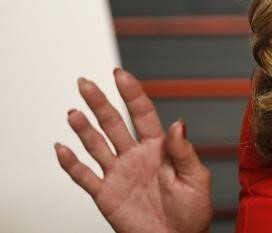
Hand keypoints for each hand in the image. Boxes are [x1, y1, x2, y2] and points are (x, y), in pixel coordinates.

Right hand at [55, 68, 212, 232]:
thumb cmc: (192, 212)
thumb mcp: (195, 177)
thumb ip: (183, 151)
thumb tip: (178, 123)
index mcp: (159, 148)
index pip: (142, 113)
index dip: (131, 93)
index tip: (119, 74)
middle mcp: (136, 156)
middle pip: (114, 123)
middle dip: (100, 103)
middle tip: (86, 83)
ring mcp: (119, 173)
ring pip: (96, 145)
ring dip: (84, 129)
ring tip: (74, 112)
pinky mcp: (106, 194)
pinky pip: (84, 176)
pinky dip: (71, 163)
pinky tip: (62, 148)